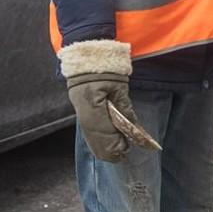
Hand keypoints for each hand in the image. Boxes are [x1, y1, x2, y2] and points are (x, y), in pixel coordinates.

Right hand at [58, 40, 160, 161]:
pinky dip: (97, 141)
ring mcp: (79, 113)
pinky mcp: (80, 113)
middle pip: (95, 139)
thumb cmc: (104, 68)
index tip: (125, 150)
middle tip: (123, 155)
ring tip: (117, 152)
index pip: (103, 132)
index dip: (114, 144)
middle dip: (109, 150)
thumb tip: (133, 128)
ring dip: (103, 147)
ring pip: (90, 138)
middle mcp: (83, 112)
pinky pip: (88, 133)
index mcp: (92, 104)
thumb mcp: (118, 87)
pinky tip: (106, 146)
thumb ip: (125, 108)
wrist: (86, 56)